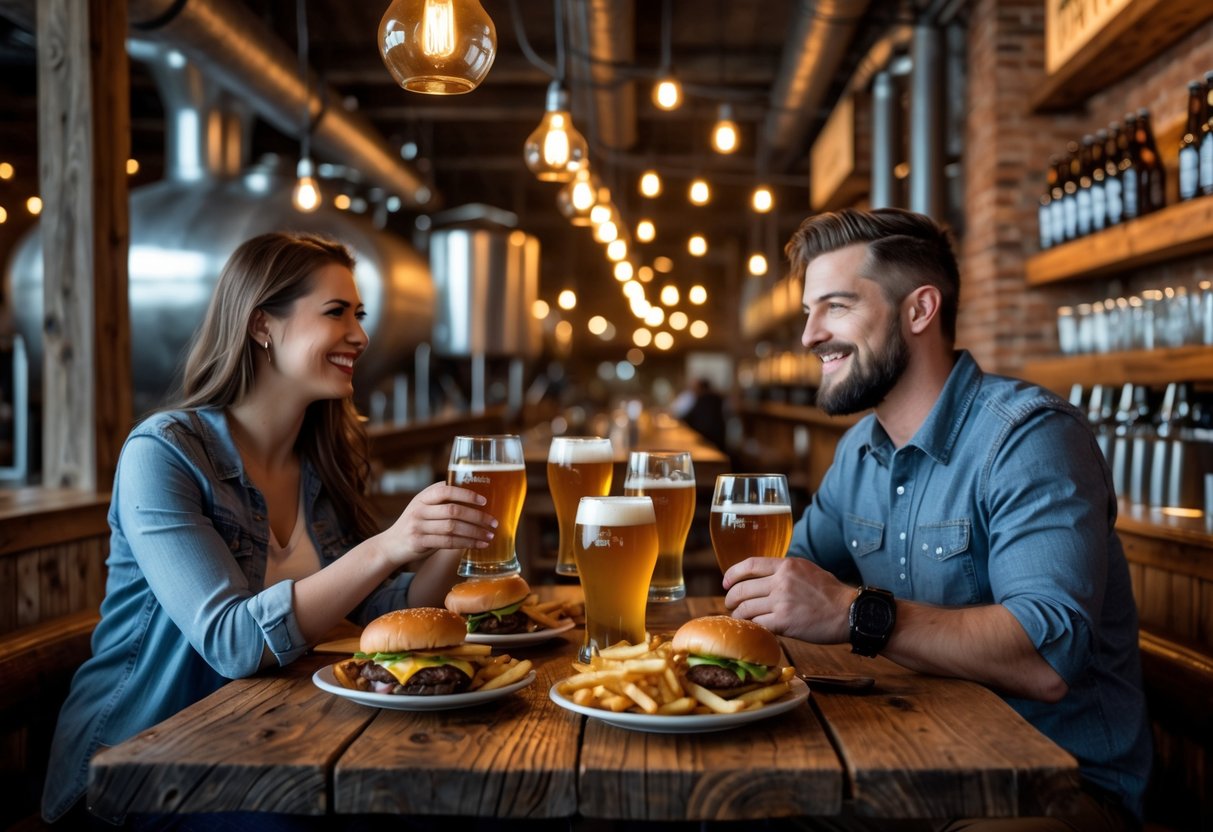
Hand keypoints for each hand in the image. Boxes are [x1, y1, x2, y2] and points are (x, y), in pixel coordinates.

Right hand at [380, 482, 496, 567]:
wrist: (391, 545)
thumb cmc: (415, 524)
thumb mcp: (423, 507)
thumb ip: (441, 501)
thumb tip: (474, 497)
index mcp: (423, 497)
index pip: (446, 490)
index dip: (466, 494)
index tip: (484, 501)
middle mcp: (419, 509)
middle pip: (453, 510)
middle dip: (477, 516)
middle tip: (493, 522)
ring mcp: (418, 526)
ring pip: (453, 528)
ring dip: (475, 532)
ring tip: (490, 536)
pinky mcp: (419, 542)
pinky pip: (448, 542)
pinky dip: (466, 543)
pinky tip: (478, 545)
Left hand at [722, 556, 850, 643]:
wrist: (849, 612)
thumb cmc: (830, 593)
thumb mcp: (807, 570)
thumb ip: (784, 571)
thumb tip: (761, 578)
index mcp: (786, 565)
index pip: (749, 565)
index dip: (732, 574)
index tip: (725, 582)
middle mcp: (781, 581)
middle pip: (742, 588)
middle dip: (731, 598)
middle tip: (730, 604)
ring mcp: (782, 601)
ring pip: (746, 608)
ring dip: (738, 615)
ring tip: (739, 618)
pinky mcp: (784, 622)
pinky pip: (758, 624)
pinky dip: (752, 627)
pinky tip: (753, 629)